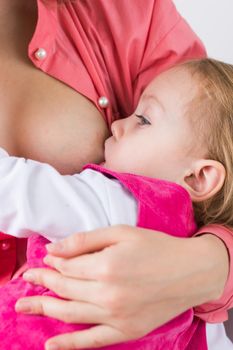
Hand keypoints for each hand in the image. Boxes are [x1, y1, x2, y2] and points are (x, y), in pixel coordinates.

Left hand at [15, 225, 228, 349]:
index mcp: (106, 266)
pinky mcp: (126, 332)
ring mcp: (116, 317)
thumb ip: (86, 240)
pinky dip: (68, 345)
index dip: (53, 261)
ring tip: (24, 306)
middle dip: (42, 281)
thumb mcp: (121, 232)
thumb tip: (53, 249)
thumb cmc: (157, 247)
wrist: (190, 272)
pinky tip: (49, 345)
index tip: (45, 258)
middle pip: (64, 288)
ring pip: (69, 314)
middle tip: (28, 278)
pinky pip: (91, 342)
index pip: (67, 266)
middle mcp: (108, 294)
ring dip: (44, 308)